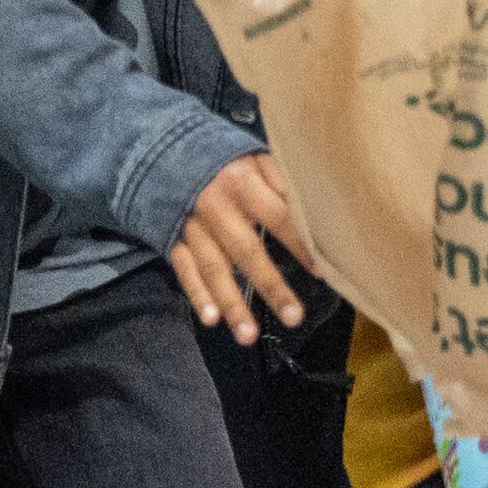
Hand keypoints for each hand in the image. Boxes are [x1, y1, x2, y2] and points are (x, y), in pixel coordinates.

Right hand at [170, 152, 317, 343]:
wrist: (165, 151)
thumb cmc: (225, 161)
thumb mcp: (255, 157)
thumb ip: (282, 181)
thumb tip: (313, 210)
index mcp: (241, 183)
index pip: (278, 217)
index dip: (300, 245)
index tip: (322, 272)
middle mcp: (216, 207)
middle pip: (247, 251)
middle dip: (270, 286)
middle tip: (294, 317)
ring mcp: (192, 227)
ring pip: (213, 269)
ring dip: (231, 304)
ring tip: (248, 336)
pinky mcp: (173, 240)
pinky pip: (185, 271)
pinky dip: (196, 296)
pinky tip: (211, 320)